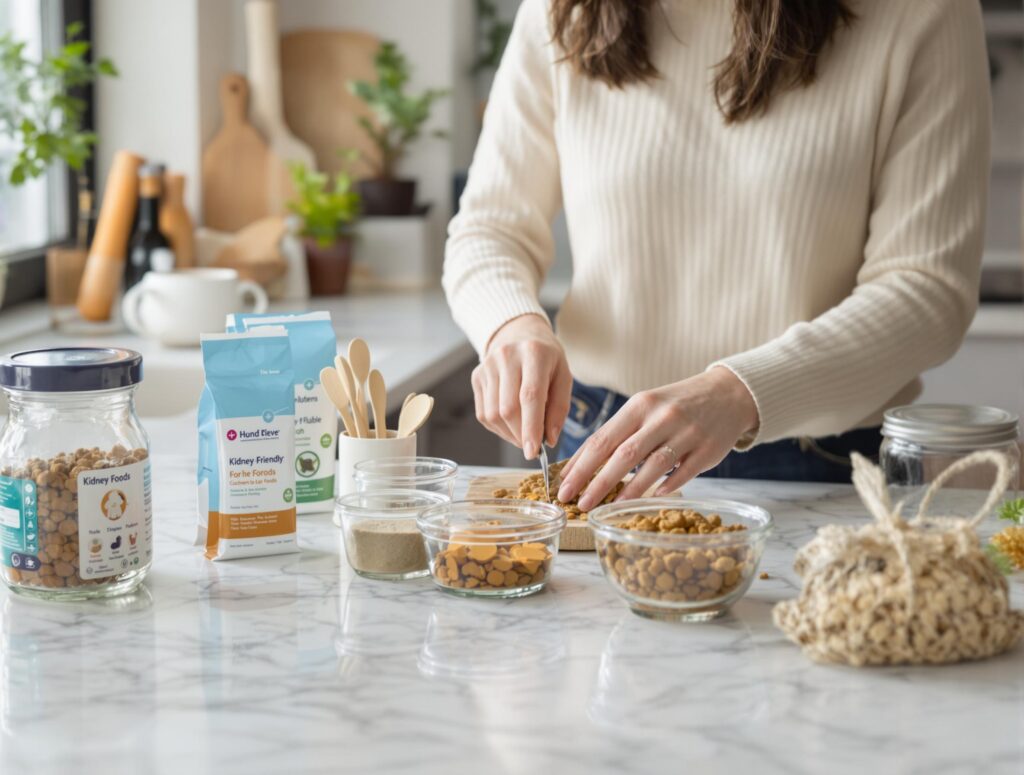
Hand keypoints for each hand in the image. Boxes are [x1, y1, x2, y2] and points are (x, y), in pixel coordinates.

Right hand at [471, 314, 572, 458]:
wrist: (519, 333)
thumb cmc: (546, 358)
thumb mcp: (563, 376)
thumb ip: (559, 408)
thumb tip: (549, 439)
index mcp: (534, 353)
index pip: (530, 396)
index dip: (531, 427)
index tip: (533, 452)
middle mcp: (506, 356)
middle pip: (508, 408)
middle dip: (521, 435)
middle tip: (533, 446)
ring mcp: (487, 366)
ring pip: (493, 414)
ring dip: (509, 434)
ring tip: (523, 434)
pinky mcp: (477, 376)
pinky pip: (484, 413)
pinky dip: (498, 427)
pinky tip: (511, 424)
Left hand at [556, 367, 758, 509]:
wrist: (726, 393)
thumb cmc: (674, 405)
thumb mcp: (644, 408)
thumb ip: (616, 434)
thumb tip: (579, 465)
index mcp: (639, 406)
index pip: (602, 439)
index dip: (580, 466)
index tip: (563, 487)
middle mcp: (661, 417)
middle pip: (623, 454)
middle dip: (597, 482)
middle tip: (579, 503)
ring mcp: (686, 432)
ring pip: (653, 465)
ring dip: (629, 490)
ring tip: (610, 507)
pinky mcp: (707, 449)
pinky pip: (684, 471)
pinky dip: (667, 486)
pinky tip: (653, 498)